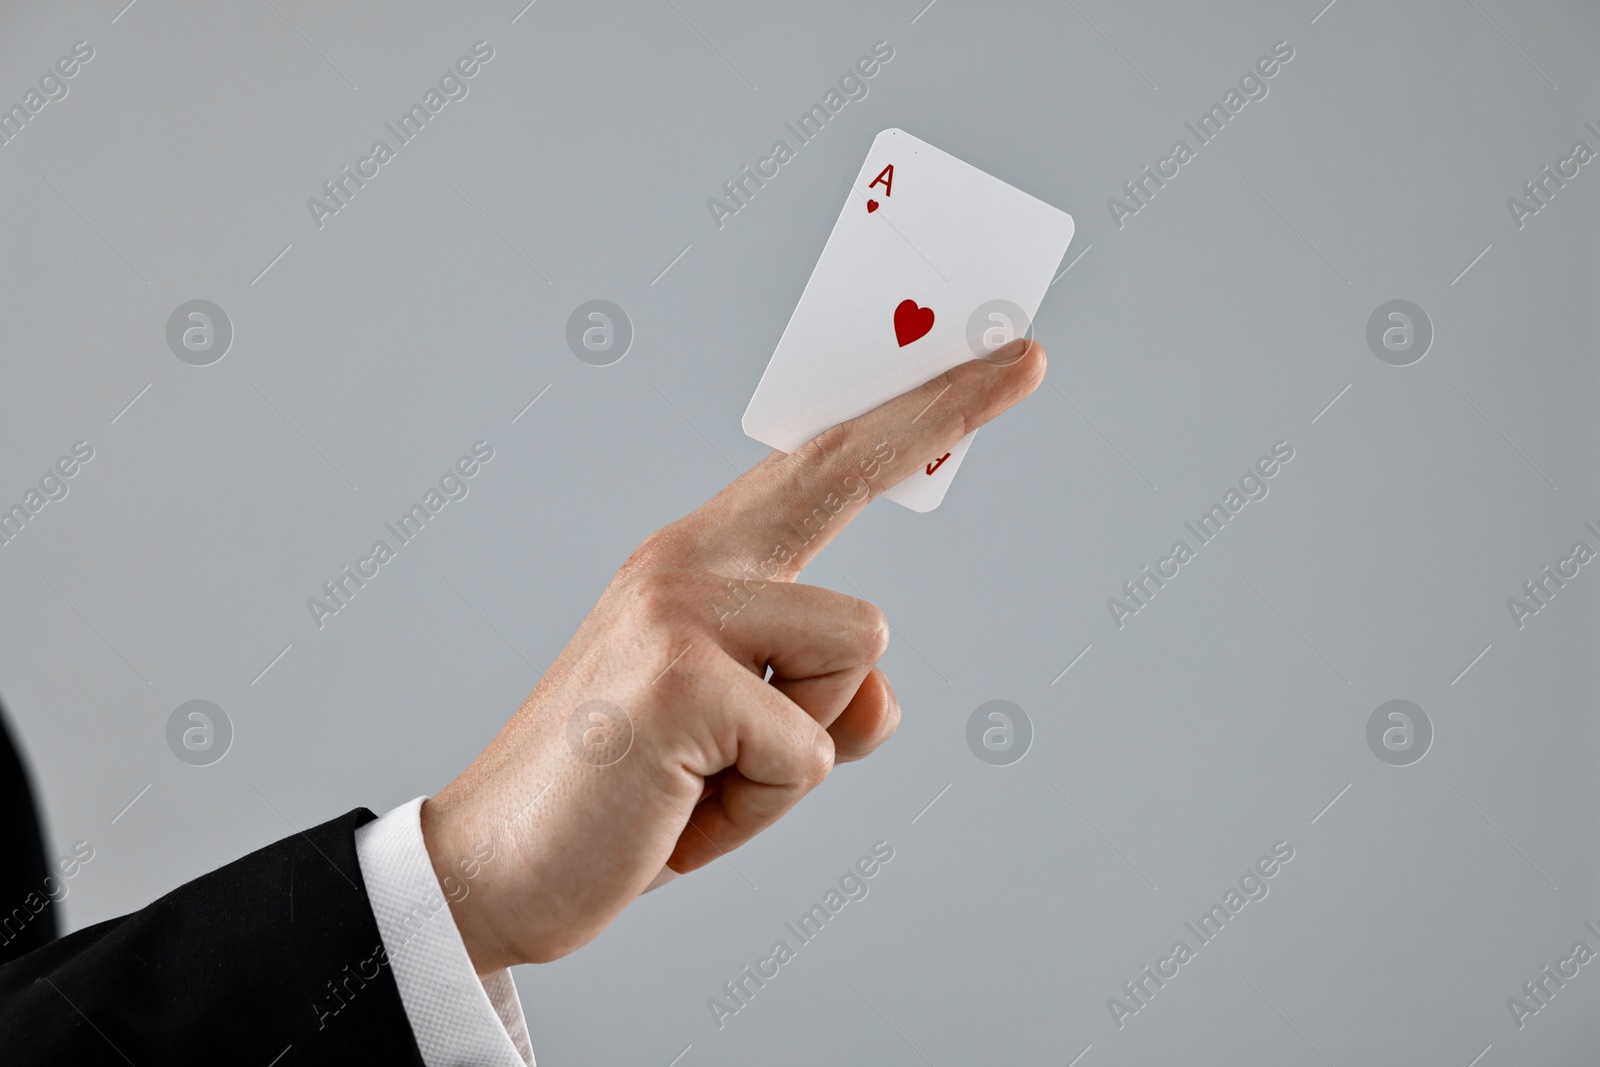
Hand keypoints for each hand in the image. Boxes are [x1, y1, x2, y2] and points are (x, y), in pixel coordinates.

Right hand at [421, 339, 1045, 971]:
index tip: (998, 368)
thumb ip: (820, 704)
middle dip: (942, 408)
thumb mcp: (739, 745)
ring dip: (802, 749)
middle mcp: (686, 564)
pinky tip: (680, 808)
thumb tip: (882, 694)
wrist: (492, 870)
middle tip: (1033, 356)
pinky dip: (761, 806)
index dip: (908, 419)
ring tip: (707, 783)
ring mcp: (679, 611)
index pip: (818, 470)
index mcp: (696, 566)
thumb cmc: (623, 799)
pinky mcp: (680, 678)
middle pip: (842, 469)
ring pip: (856, 657)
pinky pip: (810, 751)